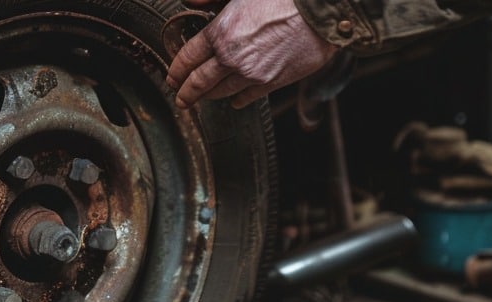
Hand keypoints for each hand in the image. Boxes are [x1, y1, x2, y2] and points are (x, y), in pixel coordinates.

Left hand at [166, 0, 337, 108]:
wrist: (319, 12)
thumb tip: (190, 1)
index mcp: (219, 32)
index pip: (187, 57)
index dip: (176, 70)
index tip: (172, 78)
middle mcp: (231, 58)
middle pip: (199, 81)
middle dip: (186, 93)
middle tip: (181, 100)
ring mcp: (251, 73)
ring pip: (221, 92)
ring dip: (209, 97)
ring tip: (203, 99)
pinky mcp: (271, 83)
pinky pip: (247, 97)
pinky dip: (237, 100)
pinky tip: (234, 101)